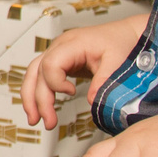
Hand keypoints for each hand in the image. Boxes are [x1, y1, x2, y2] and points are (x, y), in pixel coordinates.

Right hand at [21, 14, 150, 127]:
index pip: (51, 64)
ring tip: (34, 120)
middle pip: (37, 72)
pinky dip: (37, 92)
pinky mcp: (60, 61)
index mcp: (73, 43)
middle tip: (48, 122)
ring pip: (33, 74)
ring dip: (31, 98)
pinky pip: (40, 75)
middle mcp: (60, 46)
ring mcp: (57, 53)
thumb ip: (104, 81)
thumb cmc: (121, 41)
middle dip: (39, 100)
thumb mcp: (117, 61)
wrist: (127, 34)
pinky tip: (40, 108)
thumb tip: (91, 102)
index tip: (72, 92)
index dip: (56, 82)